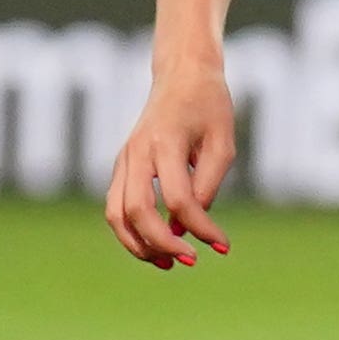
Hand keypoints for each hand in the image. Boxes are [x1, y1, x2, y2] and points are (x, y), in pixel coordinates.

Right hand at [104, 62, 238, 269]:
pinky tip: (156, 246)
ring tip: (168, 264)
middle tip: (192, 261)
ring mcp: (124, 160)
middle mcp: (137, 152)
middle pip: (136, 211)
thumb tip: (191, 225)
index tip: (222, 245)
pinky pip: (115, 207)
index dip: (200, 227)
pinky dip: (131, 232)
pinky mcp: (121, 167)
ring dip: (138, 245)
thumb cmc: (210, 107)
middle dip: (162, 244)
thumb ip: (208, 183)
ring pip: (116, 214)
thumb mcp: (223, 143)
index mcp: (166, 142)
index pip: (178, 198)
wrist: (182, 75)